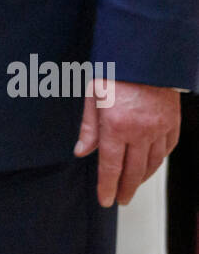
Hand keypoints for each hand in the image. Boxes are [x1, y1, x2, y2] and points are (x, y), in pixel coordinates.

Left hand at [74, 79, 180, 206]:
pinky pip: (167, 149)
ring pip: (152, 164)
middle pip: (132, 171)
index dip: (107, 187)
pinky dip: (158, 160)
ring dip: (142, 178)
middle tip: (120, 200)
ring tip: (133, 186)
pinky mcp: (172, 122)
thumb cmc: (115, 69)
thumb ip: (88, 128)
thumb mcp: (93, 95)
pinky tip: (151, 165)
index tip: (105, 200)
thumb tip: (81, 152)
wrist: (145, 53)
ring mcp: (159, 128)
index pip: (110, 167)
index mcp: (115, 126)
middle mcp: (139, 131)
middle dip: (125, 189)